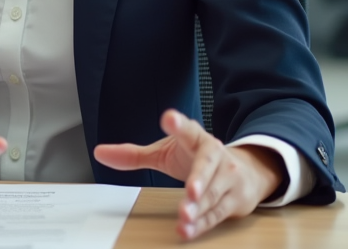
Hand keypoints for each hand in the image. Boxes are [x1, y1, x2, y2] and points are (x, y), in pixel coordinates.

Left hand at [92, 109, 284, 240]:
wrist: (248, 171)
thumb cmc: (198, 158)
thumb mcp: (166, 152)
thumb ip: (135, 155)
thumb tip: (100, 153)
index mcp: (196, 138)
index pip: (187, 130)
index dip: (179, 124)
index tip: (169, 118)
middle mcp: (216, 155)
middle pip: (207, 166)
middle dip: (198, 180)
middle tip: (190, 191)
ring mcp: (229, 177)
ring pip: (212, 195)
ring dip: (198, 208)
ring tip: (184, 218)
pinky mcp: (235, 199)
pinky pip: (217, 213)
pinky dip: (202, 223)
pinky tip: (187, 229)